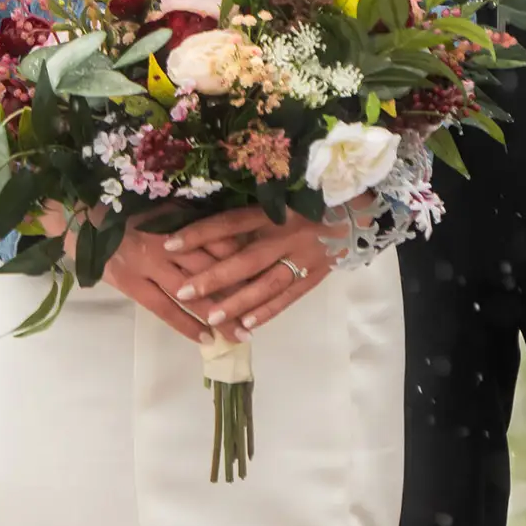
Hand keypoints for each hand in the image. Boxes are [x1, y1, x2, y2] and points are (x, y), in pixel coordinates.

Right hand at [41, 203, 247, 343]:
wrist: (75, 212)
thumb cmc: (116, 204)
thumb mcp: (155, 203)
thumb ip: (185, 218)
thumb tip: (224, 234)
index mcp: (174, 219)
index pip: (218, 240)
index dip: (244, 258)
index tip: (266, 272)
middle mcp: (166, 243)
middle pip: (212, 271)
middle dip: (240, 292)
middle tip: (263, 313)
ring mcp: (148, 265)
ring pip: (191, 295)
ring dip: (218, 316)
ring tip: (241, 335)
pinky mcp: (131, 283)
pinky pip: (163, 309)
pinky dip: (184, 325)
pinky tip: (204, 338)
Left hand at [162, 205, 344, 336]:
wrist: (357, 211)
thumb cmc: (308, 200)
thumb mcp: (277, 199)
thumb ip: (246, 215)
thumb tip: (204, 227)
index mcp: (272, 212)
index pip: (230, 223)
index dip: (199, 233)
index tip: (168, 243)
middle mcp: (286, 236)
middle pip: (245, 259)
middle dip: (212, 277)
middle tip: (183, 291)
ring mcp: (303, 259)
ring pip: (266, 285)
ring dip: (237, 303)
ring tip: (210, 317)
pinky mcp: (315, 277)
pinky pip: (288, 297)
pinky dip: (267, 313)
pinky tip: (246, 326)